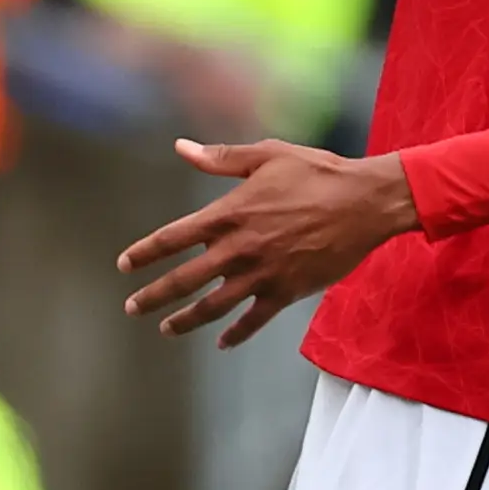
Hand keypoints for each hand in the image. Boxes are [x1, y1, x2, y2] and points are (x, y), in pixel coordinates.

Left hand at [117, 138, 419, 348]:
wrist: (365, 202)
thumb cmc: (317, 172)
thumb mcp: (267, 155)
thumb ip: (221, 157)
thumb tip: (181, 147)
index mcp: (229, 213)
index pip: (172, 238)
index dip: (144, 253)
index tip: (123, 265)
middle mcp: (239, 248)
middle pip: (184, 279)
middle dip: (153, 296)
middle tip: (131, 308)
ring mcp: (262, 273)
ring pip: (213, 306)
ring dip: (186, 320)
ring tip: (166, 329)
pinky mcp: (287, 292)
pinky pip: (255, 319)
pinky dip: (237, 333)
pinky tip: (223, 342)